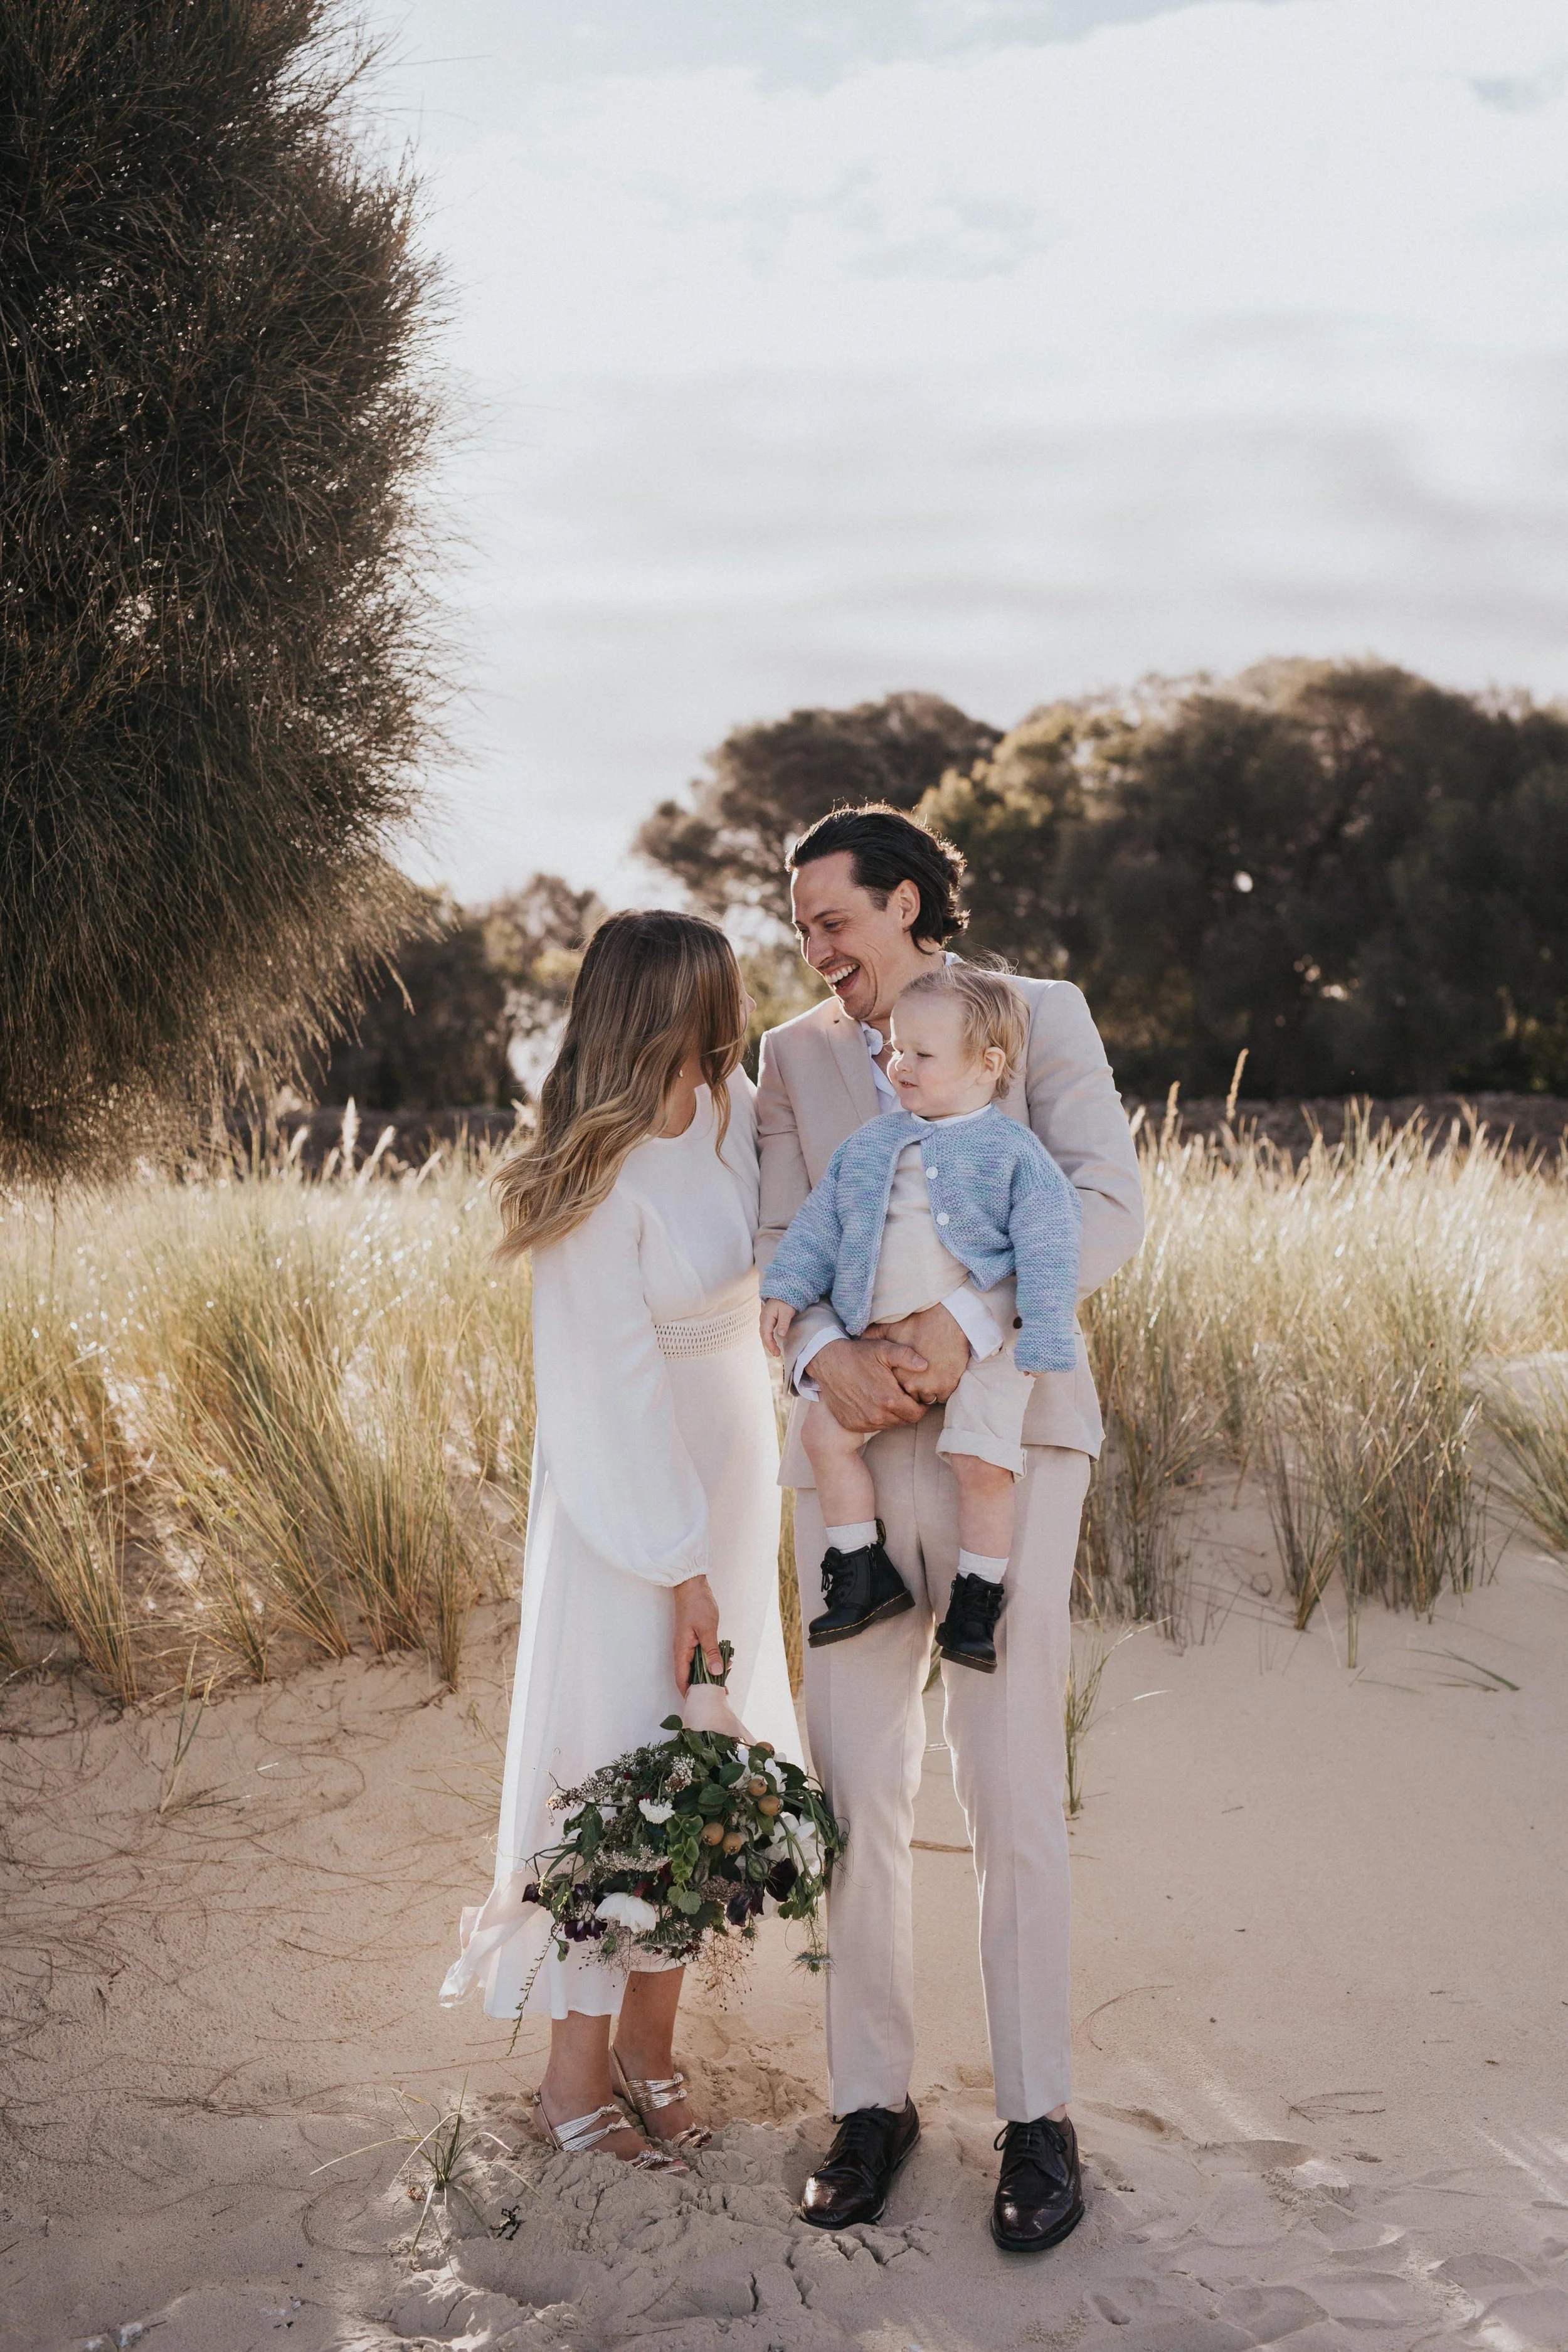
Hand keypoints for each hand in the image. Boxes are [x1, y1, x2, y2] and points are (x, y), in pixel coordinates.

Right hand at [671, 1574, 720, 1694]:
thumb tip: (715, 1672)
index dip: (690, 1693)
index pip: (681, 1680)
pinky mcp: (694, 1639)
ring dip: (710, 1672)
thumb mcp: (707, 1629)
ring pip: (697, 1666)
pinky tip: (724, 1660)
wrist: (692, 1585)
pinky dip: (711, 1660)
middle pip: (689, 1676)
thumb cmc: (697, 1605)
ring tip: (726, 1675)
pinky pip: (701, 1655)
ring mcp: (687, 1645)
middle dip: (704, 1685)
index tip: (702, 1703)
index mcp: (681, 1650)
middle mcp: (682, 1650)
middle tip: (721, 1691)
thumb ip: (711, 1651)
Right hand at [759, 1299, 794, 1357]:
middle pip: (763, 1335)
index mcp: (766, 1317)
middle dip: (769, 1345)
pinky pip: (766, 1331)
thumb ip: (783, 1322)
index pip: (766, 1333)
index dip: (770, 1344)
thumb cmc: (785, 1301)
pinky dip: (769, 1338)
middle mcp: (763, 1319)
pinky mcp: (768, 1320)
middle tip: (777, 1354)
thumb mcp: (786, 1311)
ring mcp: (764, 1319)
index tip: (776, 1351)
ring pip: (764, 1334)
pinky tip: (774, 1343)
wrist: (783, 1292)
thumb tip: (781, 1334)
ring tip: (775, 1352)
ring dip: (769, 1343)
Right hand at [810, 1334, 930, 1435]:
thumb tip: (925, 1365)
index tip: (918, 1397)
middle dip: (908, 1410)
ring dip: (893, 1415)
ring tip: (889, 1398)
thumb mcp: (883, 1349)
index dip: (921, 1406)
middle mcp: (876, 1415)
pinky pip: (873, 1426)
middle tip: (905, 1396)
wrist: (827, 1362)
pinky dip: (877, 1417)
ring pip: (889, 1425)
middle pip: (904, 1421)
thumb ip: (906, 1356)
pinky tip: (874, 1402)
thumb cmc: (858, 1354)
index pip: (917, 1414)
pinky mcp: (852, 1424)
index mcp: (888, 1399)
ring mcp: (863, 1422)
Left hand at [866, 1301, 971, 1405]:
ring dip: (928, 1391)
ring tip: (930, 1375)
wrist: (948, 1320)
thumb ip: (873, 1336)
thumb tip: (859, 1339)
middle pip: (910, 1397)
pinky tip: (940, 1375)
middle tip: (918, 1374)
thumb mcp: (889, 1327)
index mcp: (896, 1373)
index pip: (894, 1390)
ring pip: (926, 1398)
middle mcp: (911, 1384)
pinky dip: (942, 1389)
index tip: (904, 1371)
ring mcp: (930, 1387)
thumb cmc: (918, 1323)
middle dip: (913, 1390)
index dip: (899, 1382)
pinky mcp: (946, 1387)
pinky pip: (942, 1397)